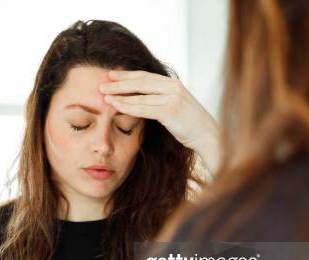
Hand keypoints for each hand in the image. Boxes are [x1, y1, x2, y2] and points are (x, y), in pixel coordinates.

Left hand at [100, 70, 220, 175]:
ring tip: (104, 95)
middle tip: (102, 84)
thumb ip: (161, 100)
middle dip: (119, 83)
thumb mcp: (176, 107)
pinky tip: (115, 105)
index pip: (145, 76)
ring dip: (120, 95)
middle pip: (140, 82)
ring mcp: (172, 97)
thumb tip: (143, 100)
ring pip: (139, 94)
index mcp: (173, 83)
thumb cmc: (190, 125)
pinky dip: (127, 106)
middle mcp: (172, 87)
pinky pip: (143, 107)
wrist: (207, 135)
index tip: (111, 75)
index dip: (127, 75)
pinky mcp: (170, 110)